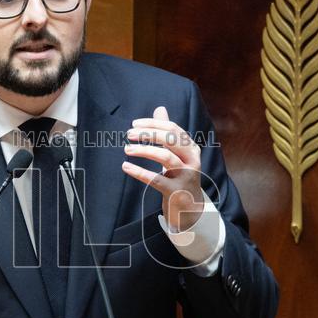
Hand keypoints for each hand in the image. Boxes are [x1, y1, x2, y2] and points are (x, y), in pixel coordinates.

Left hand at [122, 106, 204, 231]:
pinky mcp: (175, 192)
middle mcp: (191, 160)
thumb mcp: (176, 154)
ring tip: (127, 149)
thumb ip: (168, 132)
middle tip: (129, 134)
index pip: (173, 129)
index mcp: (191, 148)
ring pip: (165, 157)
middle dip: (149, 134)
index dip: (153, 124)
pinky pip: (156, 180)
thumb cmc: (179, 176)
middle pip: (172, 140)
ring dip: (144, 151)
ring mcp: (185, 176)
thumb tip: (160, 109)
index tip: (134, 124)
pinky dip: (140, 172)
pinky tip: (126, 166)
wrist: (189, 208)